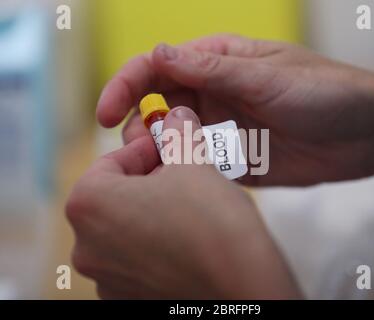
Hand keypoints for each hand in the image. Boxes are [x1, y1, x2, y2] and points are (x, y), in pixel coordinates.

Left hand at [67, 107, 299, 298]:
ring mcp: (106, 278)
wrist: (242, 284)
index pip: (114, 160)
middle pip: (117, 196)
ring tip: (189, 204)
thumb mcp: (192, 161)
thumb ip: (177, 131)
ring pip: (126, 228)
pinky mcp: (128, 298)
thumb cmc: (211, 219)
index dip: (148, 148)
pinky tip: (188, 238)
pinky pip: (136, 259)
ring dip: (152, 210)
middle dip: (150, 179)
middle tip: (184, 172)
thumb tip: (176, 115)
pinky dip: (155, 243)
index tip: (174, 147)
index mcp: (88, 205)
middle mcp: (85, 246)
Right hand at [96, 34, 373, 185]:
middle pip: (157, 106)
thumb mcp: (265, 75)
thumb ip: (212, 69)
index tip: (105, 113)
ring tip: (160, 167)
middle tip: (134, 148)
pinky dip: (186, 172)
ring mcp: (222, 127)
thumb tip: (157, 54)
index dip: (126, 86)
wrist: (361, 135)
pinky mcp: (233, 158)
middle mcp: (214, 93)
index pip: (157, 68)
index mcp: (217, 62)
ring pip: (173, 139)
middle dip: (137, 125)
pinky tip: (186, 182)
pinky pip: (198, 165)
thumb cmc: (322, 92)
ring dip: (159, 152)